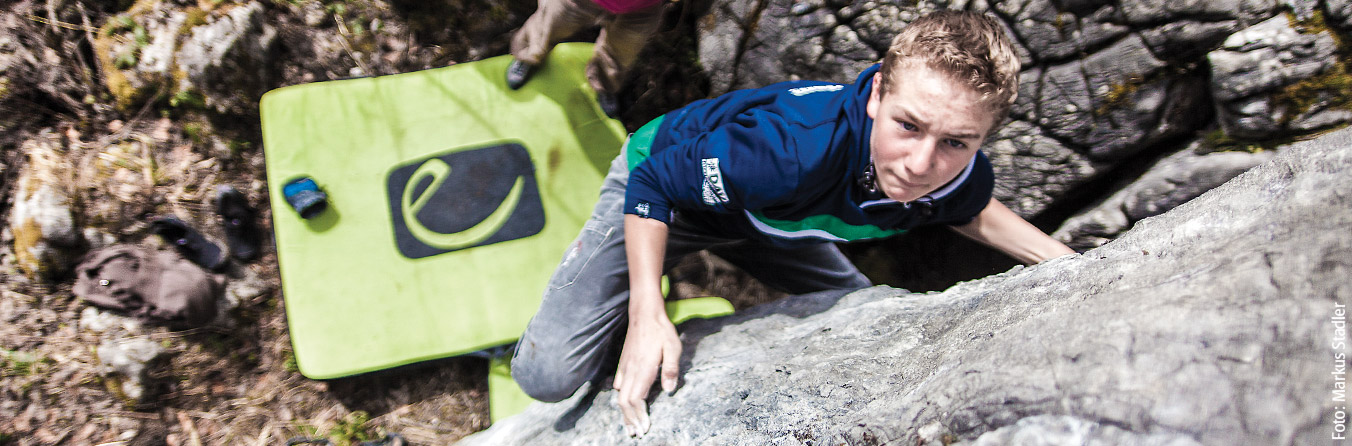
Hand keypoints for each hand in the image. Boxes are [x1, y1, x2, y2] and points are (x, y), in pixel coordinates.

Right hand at [613, 310, 680, 436]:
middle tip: (636, 434)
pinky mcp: (624, 363)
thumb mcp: (673, 347)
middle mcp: (631, 370)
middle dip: (630, 420)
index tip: (644, 428)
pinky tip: (625, 405)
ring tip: (630, 425)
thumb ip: (672, 369)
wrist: (645, 313)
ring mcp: (625, 367)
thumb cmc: (661, 330)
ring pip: (620, 395)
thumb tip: (670, 390)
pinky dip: (621, 399)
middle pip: (624, 402)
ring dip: (624, 412)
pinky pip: (619, 385)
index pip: (636, 399)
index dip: (639, 416)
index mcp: (643, 369)